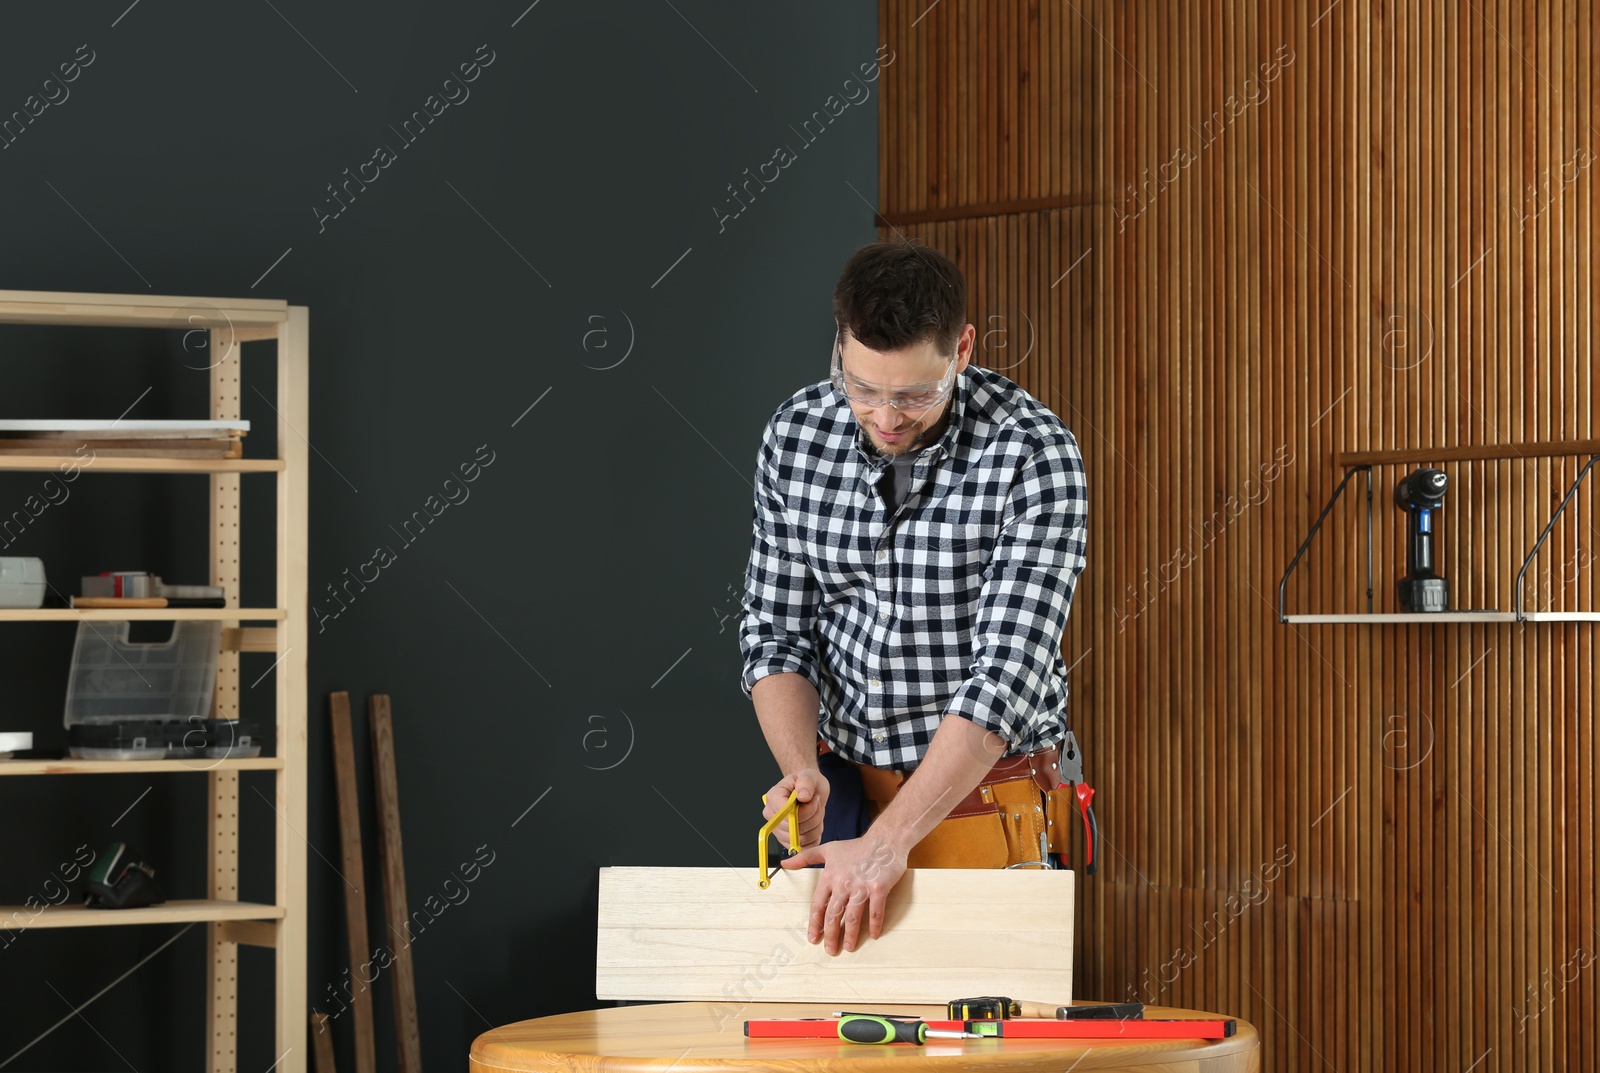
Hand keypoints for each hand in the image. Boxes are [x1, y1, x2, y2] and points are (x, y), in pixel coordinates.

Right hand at [762, 768, 829, 849]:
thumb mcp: (809, 775)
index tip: (812, 799)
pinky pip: (805, 847)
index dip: (804, 810)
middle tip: (816, 803)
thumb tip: (803, 796)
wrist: (809, 792)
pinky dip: (814, 837)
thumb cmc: (807, 783)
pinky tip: (814, 824)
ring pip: (801, 839)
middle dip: (813, 816)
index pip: (785, 813)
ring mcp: (778, 831)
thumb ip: (806, 781)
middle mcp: (772, 816)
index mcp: (773, 797)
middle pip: (794, 827)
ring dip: (815, 826)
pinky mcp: (788, 842)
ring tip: (816, 812)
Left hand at [781, 833, 906, 955]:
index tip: (813, 938)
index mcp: (830, 876)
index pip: (818, 905)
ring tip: (848, 947)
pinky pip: (875, 912)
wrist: (884, 840)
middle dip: (830, 935)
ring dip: (850, 935)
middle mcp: (844, 883)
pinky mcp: (879, 888)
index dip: (814, 924)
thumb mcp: (827, 849)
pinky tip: (873, 935)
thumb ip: (805, 858)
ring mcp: (862, 886)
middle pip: (833, 915)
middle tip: (830, 949)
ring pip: (853, 917)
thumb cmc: (856, 846)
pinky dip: (874, 925)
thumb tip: (784, 863)